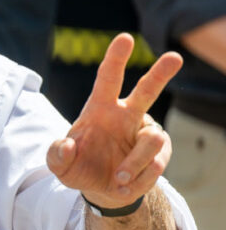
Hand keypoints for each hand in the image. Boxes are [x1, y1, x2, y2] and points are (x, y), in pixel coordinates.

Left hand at [47, 33, 182, 208]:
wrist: (101, 191)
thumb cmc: (79, 167)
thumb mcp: (60, 165)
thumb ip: (56, 155)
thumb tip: (68, 146)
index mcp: (100, 108)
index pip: (107, 79)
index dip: (115, 59)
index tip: (124, 39)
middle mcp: (126, 115)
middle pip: (146, 91)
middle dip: (161, 74)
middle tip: (174, 57)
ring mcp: (145, 133)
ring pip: (151, 140)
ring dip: (133, 164)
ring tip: (117, 178)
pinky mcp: (159, 154)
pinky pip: (155, 165)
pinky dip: (137, 180)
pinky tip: (123, 185)